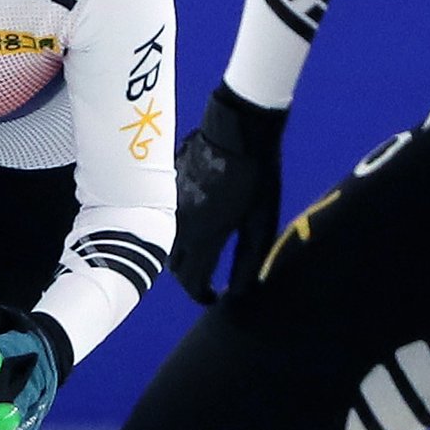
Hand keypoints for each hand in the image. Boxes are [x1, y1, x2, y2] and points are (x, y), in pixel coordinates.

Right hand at [166, 88, 287, 303]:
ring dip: (184, 255)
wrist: (237, 132)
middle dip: (192, 278)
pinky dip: (180, 231)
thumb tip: (238, 292)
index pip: (192, 282)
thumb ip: (248, 261)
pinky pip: (169, 221)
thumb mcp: (261, 223)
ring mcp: (170, 207)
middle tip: (210, 279)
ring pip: (169, 245)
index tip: (214, 298)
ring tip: (205, 253)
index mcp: (204, 237)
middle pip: (176, 268)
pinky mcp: (168, 191)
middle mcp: (180, 226)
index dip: (202, 296)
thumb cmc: (257, 177)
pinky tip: (200, 221)